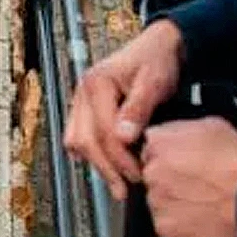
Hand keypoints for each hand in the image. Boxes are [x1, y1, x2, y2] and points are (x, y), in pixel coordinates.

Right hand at [64, 20, 183, 198]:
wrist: (159, 48)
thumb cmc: (157, 60)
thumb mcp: (154, 82)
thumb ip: (138, 108)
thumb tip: (124, 137)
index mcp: (96, 83)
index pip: (101, 131)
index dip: (119, 157)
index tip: (138, 174)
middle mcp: (82, 92)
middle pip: (84, 140)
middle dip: (105, 167)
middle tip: (126, 188)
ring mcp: (80, 101)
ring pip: (77, 141)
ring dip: (96, 164)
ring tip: (118, 184)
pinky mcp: (85, 110)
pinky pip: (79, 137)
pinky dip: (92, 155)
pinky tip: (111, 167)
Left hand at [142, 117, 236, 236]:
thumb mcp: (210, 125)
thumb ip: (181, 130)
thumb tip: (175, 136)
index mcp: (159, 143)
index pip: (150, 148)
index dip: (169, 156)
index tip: (182, 163)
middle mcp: (152, 172)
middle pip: (152, 175)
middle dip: (170, 180)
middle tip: (197, 184)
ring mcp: (158, 202)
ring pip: (160, 202)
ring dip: (175, 202)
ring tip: (203, 201)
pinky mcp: (167, 229)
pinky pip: (168, 226)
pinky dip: (182, 225)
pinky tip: (203, 217)